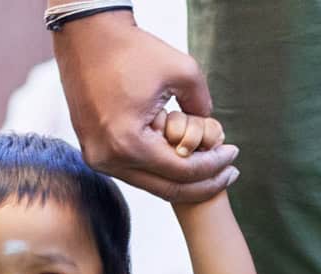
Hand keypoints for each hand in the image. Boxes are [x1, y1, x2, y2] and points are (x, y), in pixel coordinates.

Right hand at [54, 14, 238, 202]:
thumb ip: (202, 104)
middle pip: (167, 189)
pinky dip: (160, 168)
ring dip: (182, 179)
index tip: (234, 154)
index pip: (181, 171)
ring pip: (151, 184)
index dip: (213, 166)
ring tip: (210, 167)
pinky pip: (135, 171)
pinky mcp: (94, 153)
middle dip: (203, 184)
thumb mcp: (182, 70)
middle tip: (228, 174)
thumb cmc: (132, 49)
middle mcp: (110, 160)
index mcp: (128, 143)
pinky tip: (181, 158)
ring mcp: (98, 160)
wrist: (86, 36)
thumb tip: (211, 131)